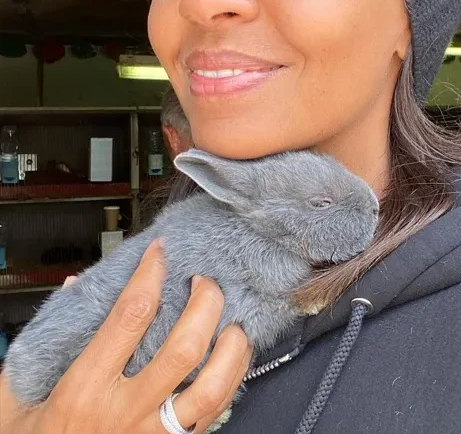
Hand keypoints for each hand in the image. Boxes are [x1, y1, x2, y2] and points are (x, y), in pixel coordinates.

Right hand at [0, 238, 252, 433]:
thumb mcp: (17, 397)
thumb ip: (42, 342)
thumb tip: (75, 285)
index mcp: (84, 389)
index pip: (130, 317)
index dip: (150, 275)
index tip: (160, 251)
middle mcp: (125, 411)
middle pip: (183, 350)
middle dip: (205, 305)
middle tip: (206, 282)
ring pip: (210, 388)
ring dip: (231, 349)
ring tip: (233, 322)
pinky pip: (214, 414)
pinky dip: (232, 379)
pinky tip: (234, 357)